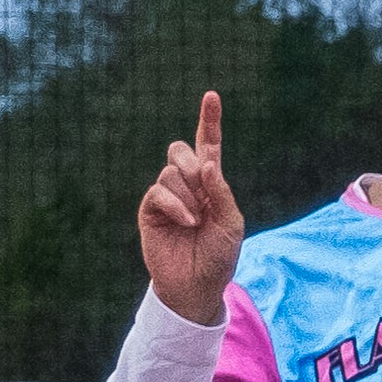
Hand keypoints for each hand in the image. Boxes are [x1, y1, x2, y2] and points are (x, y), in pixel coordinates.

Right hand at [136, 90, 242, 324]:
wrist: (197, 285)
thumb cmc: (219, 255)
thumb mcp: (231, 223)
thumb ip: (221, 191)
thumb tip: (208, 163)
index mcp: (211, 184)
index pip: (208, 145)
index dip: (209, 121)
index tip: (212, 96)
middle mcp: (187, 185)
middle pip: (180, 150)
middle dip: (193, 165)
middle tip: (203, 194)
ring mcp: (167, 197)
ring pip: (171, 172)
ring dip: (189, 196)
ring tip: (196, 221)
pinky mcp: (150, 211)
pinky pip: (159, 191)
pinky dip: (176, 205)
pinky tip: (187, 221)